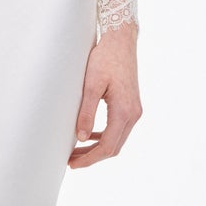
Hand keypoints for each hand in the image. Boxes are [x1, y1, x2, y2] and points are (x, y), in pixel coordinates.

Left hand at [70, 20, 140, 166]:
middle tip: (71, 161)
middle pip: (114, 147)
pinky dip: (104, 136)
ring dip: (98, 148)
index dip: (90, 159)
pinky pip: (119, 129)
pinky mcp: (131, 105)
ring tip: (77, 152)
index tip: (73, 164)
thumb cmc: (105, 58)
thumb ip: (86, 112)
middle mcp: (134, 113)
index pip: (107, 146)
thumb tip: (81, 138)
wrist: (121, 40)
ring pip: (117, 139)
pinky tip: (89, 136)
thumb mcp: (91, 85)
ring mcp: (135, 110)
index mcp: (124, 111)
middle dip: (92, 157)